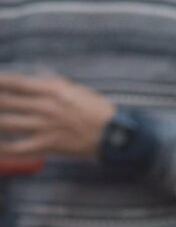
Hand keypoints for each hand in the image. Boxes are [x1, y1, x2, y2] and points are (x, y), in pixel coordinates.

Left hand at [0, 72, 115, 160]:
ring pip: (6, 123)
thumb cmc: (96, 110)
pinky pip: (17, 147)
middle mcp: (46, 106)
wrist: (114, 133)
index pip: (16, 82)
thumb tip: (32, 79)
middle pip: (5, 101)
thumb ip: (53, 84)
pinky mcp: (47, 144)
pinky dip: (3, 148)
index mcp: (53, 90)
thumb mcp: (76, 90)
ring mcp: (44, 126)